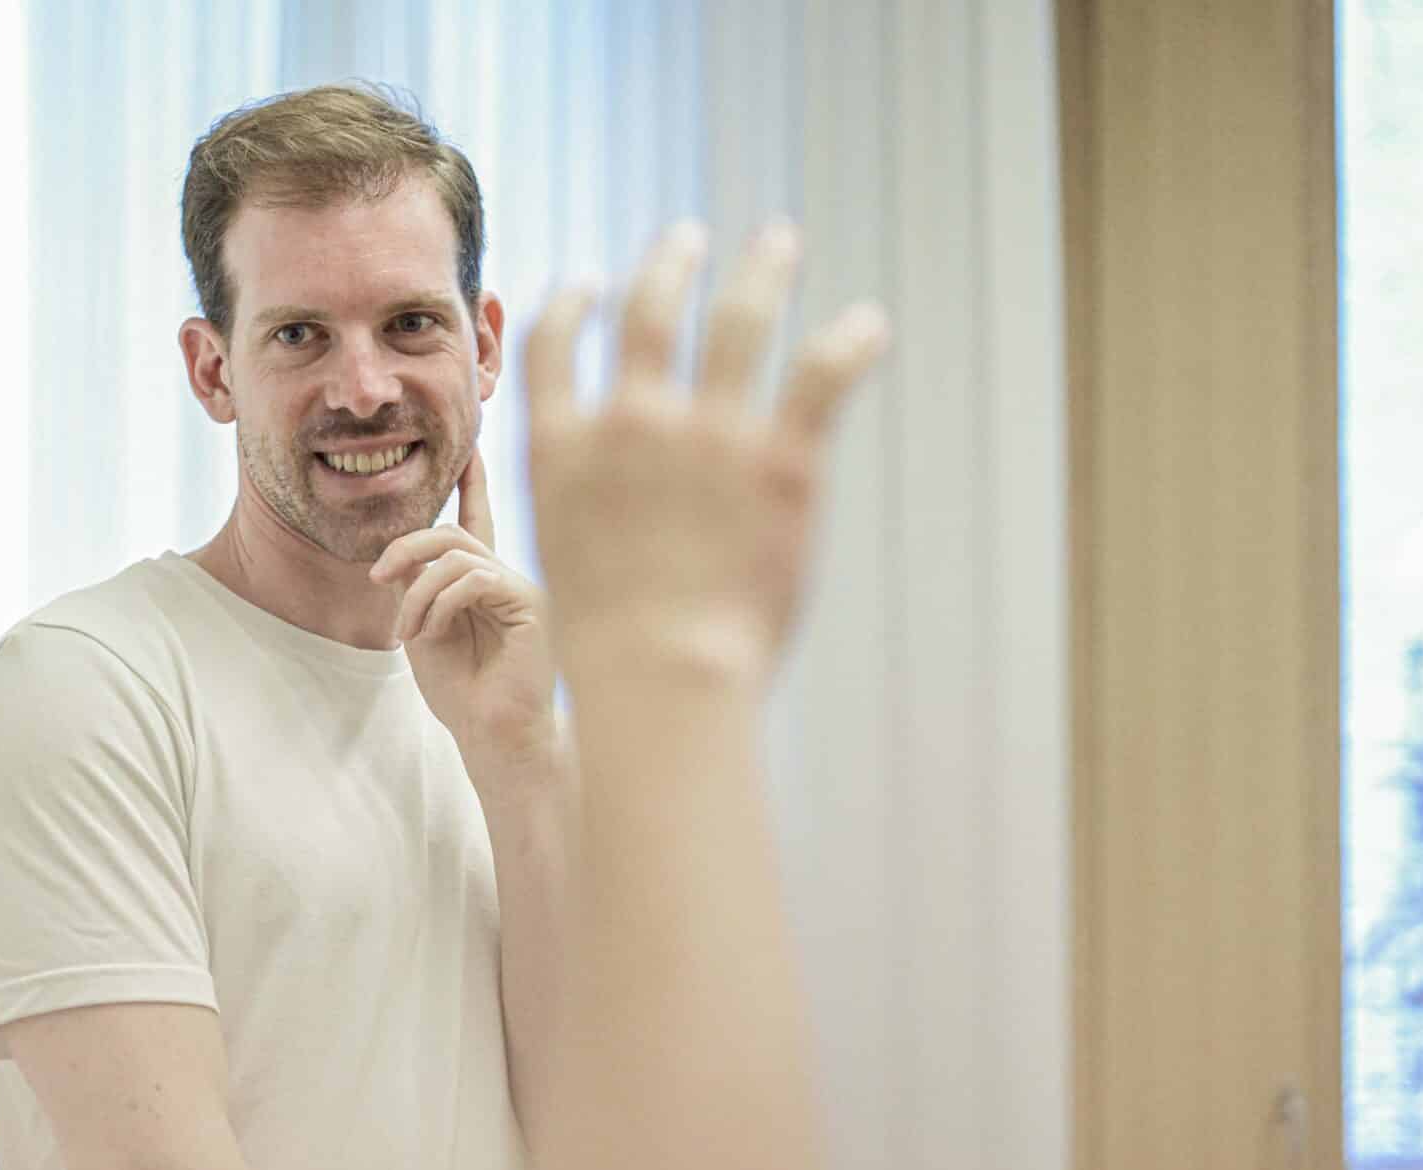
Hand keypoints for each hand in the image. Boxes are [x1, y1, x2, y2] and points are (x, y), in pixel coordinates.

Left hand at [370, 449, 560, 788]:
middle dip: (405, 548)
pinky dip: (441, 602)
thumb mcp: (422, 631)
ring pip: (457, 555)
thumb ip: (414, 589)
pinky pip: (475, 578)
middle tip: (377, 578)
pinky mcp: (529, 603)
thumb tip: (398, 556)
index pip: (475, 521)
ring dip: (417, 592)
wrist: (492, 735)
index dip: (471, 484)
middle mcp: (505, 577)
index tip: (470, 448)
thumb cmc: (461, 692)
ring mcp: (520, 587)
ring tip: (408, 631)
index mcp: (482, 582)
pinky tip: (434, 632)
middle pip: (451, 532)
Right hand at [525, 221, 886, 684]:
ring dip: (760, 272)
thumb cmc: (610, 648)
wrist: (661, 675)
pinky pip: (823, 373)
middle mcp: (630, 421)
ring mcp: (707, 433)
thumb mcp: (563, 559)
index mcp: (562, 447)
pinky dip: (851, 341)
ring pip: (738, 319)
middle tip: (689, 241)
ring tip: (777, 243)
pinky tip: (868, 325)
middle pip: (650, 311)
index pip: (554, 345)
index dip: (571, 305)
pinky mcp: (782, 456)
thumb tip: (612, 506)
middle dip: (671, 267)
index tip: (591, 287)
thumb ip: (585, 505)